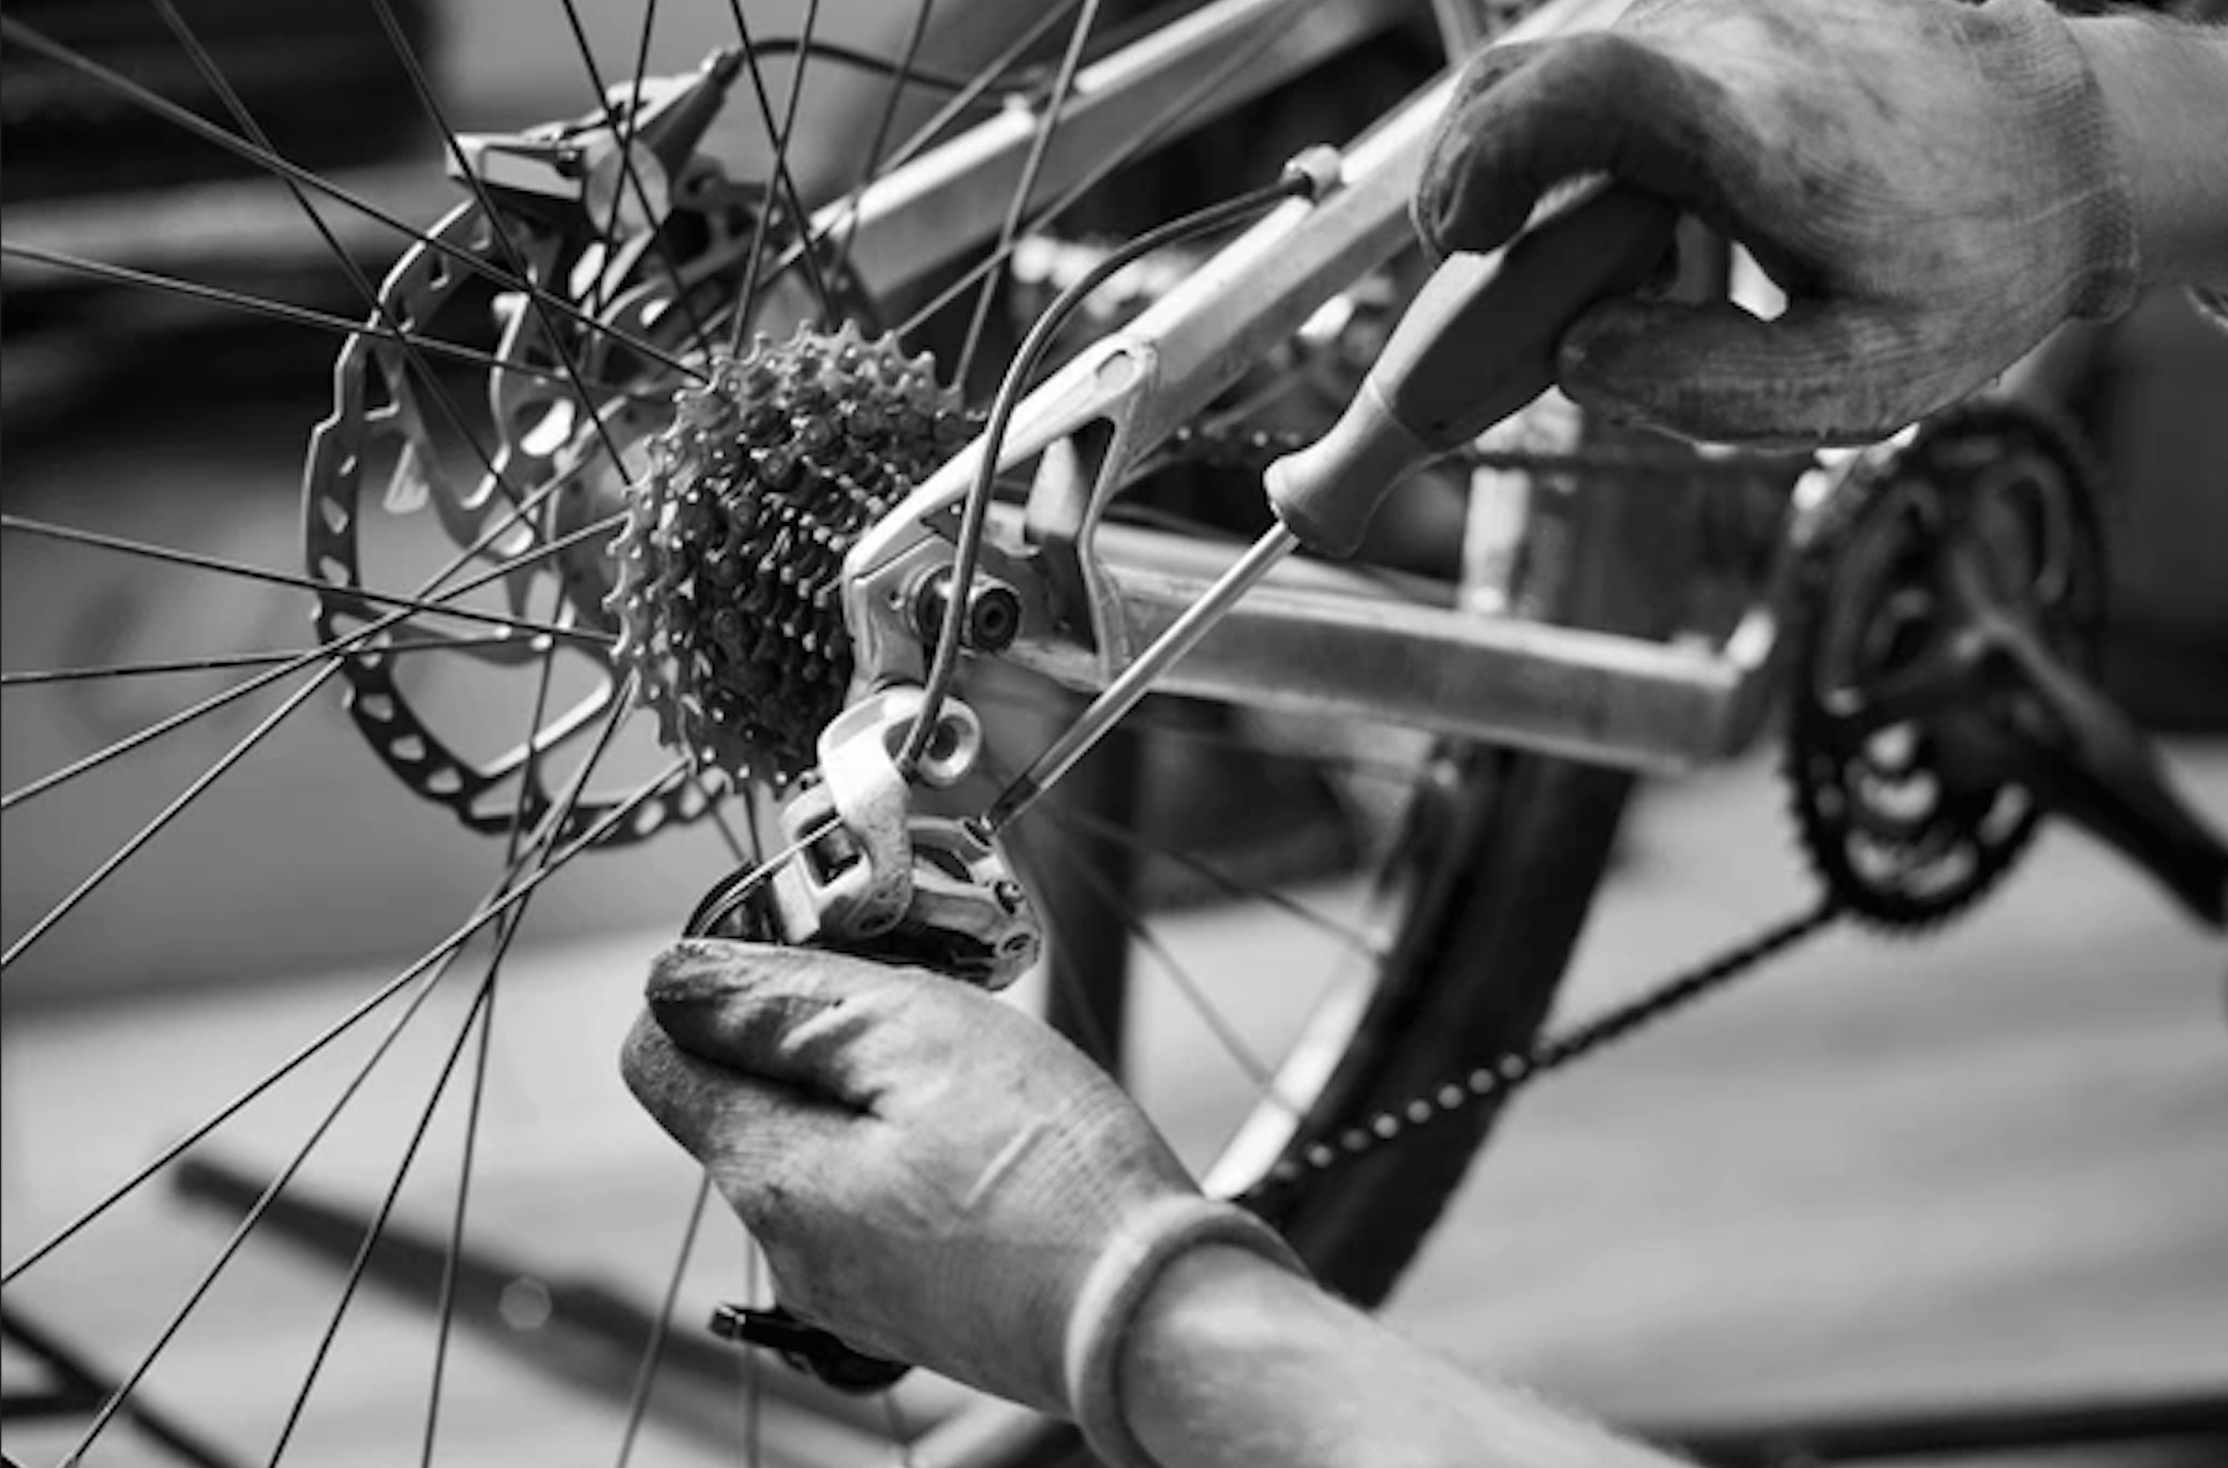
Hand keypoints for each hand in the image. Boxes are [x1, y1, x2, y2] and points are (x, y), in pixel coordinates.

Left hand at [620, 939, 1291, 1422]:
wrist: (1158, 1320)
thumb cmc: (1052, 1178)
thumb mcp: (915, 1039)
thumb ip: (783, 1005)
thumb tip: (674, 980)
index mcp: (771, 1180)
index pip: (655, 1060)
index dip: (715, 984)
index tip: (807, 952)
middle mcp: (789, 1249)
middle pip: (748, 1099)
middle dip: (814, 1032)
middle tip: (923, 1001)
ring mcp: (852, 1288)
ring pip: (822, 1144)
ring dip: (876, 1086)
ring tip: (976, 1073)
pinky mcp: (916, 1302)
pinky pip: (881, 1194)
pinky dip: (918, 1143)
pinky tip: (996, 1137)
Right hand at [1415, 0, 2138, 445]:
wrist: (2076, 144)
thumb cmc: (1971, 265)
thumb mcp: (1862, 376)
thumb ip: (1707, 387)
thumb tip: (1576, 359)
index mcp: (1752, 127)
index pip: (1566, 96)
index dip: (1482, 165)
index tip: (1468, 245)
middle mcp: (1725, 42)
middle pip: (1529, 73)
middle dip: (1470, 173)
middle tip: (1480, 267)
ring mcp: (1720, 15)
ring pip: (1557, 66)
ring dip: (1520, 161)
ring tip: (1553, 256)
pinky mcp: (1719, 18)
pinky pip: (1602, 64)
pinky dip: (1566, 137)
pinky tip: (1612, 213)